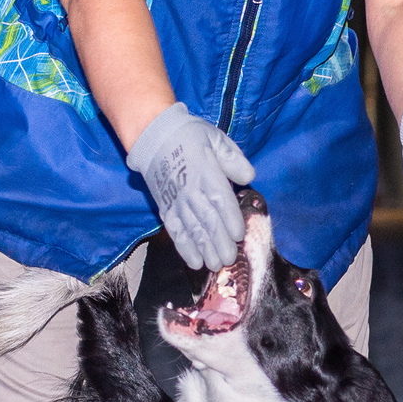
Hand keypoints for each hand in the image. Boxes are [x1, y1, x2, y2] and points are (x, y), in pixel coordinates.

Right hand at [125, 103, 254, 269]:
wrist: (153, 136)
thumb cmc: (189, 136)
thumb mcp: (215, 139)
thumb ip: (233, 158)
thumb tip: (249, 176)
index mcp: (206, 173)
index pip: (221, 201)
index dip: (230, 220)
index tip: (239, 235)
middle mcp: (191, 191)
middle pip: (208, 221)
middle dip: (220, 243)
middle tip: (230, 259)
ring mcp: (176, 202)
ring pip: (192, 230)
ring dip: (204, 250)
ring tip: (215, 265)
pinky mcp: (165, 208)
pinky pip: (175, 232)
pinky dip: (184, 248)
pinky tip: (194, 262)